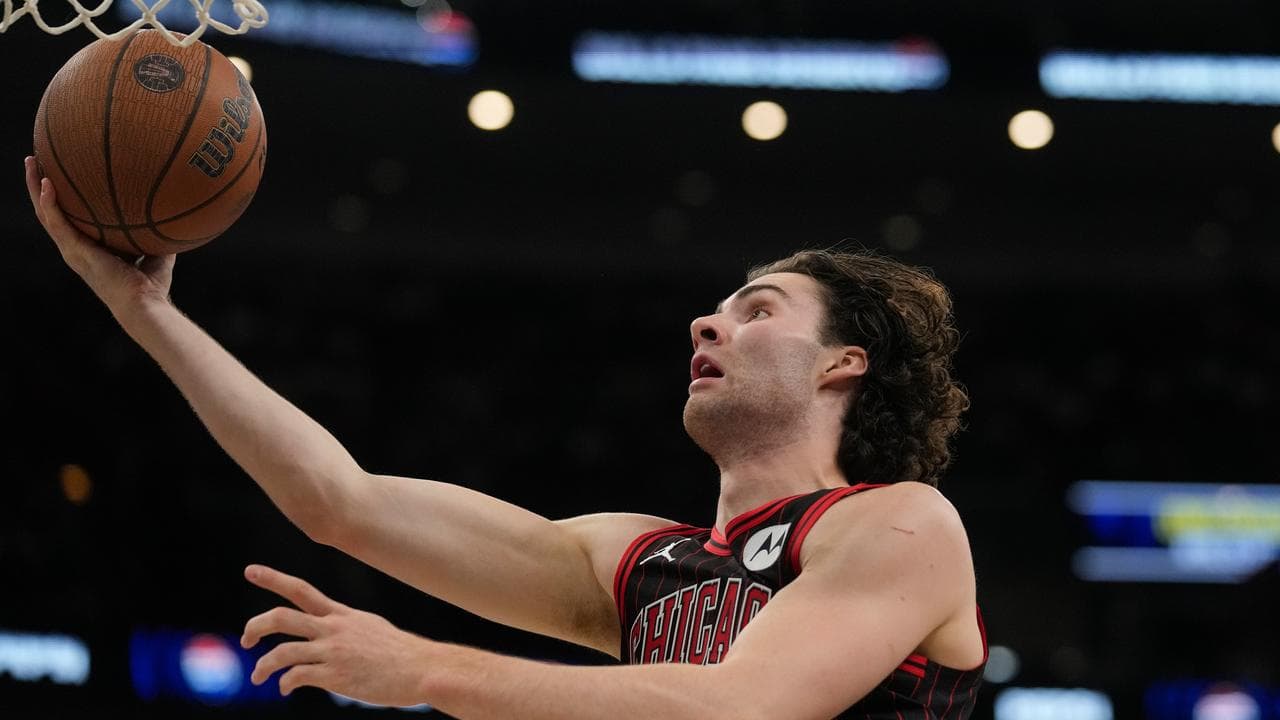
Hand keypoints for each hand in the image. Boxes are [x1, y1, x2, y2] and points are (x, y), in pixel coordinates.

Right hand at [24, 156, 174, 309]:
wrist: (145, 304)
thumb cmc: (152, 287)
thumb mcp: (156, 252)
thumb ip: (157, 234)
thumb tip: (171, 214)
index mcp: (89, 250)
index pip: (68, 220)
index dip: (61, 199)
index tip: (60, 176)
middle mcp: (75, 249)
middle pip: (49, 212)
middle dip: (39, 186)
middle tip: (35, 160)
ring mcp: (72, 251)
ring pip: (44, 214)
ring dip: (35, 187)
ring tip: (31, 161)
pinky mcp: (75, 252)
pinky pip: (56, 222)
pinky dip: (49, 202)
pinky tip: (47, 183)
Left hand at [241, 564, 434, 706]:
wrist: (421, 668)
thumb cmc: (400, 652)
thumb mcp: (371, 627)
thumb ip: (345, 627)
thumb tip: (329, 632)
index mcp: (341, 615)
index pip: (301, 590)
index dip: (273, 579)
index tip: (250, 570)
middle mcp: (333, 628)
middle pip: (282, 618)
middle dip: (255, 626)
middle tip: (246, 637)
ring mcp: (333, 652)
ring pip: (282, 652)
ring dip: (263, 665)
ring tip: (257, 676)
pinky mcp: (336, 676)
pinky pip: (297, 677)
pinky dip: (285, 683)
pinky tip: (285, 689)